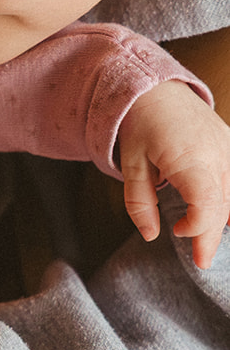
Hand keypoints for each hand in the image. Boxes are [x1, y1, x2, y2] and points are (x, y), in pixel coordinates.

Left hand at [119, 80, 229, 267]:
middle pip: (223, 205)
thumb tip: (151, 235)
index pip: (207, 205)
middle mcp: (217, 153)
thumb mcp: (130, 163)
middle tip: (201, 262)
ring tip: (211, 244)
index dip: (196, 227)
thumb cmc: (140, 124)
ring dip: (224, 219)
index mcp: (191, 158)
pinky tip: (227, 218)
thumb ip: (139, 202)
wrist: (156, 87)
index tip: (176, 233)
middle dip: (211, 236)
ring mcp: (228, 147)